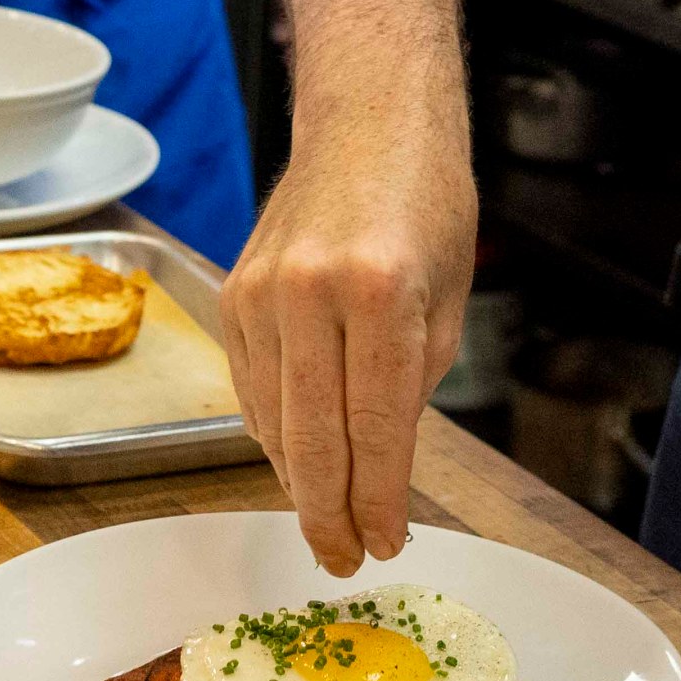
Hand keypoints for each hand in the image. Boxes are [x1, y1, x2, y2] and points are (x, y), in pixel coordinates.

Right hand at [218, 98, 476, 577]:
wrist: (368, 120)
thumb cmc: (425, 201)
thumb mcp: (448, 296)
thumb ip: (412, 381)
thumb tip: (378, 464)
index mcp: (380, 289)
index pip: (376, 425)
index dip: (380, 499)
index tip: (386, 544)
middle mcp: (310, 290)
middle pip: (313, 437)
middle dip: (330, 514)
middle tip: (346, 560)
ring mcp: (261, 292)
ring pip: (273, 421)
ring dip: (299, 482)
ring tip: (326, 524)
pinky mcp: (232, 293)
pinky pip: (249, 388)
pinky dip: (274, 432)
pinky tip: (298, 459)